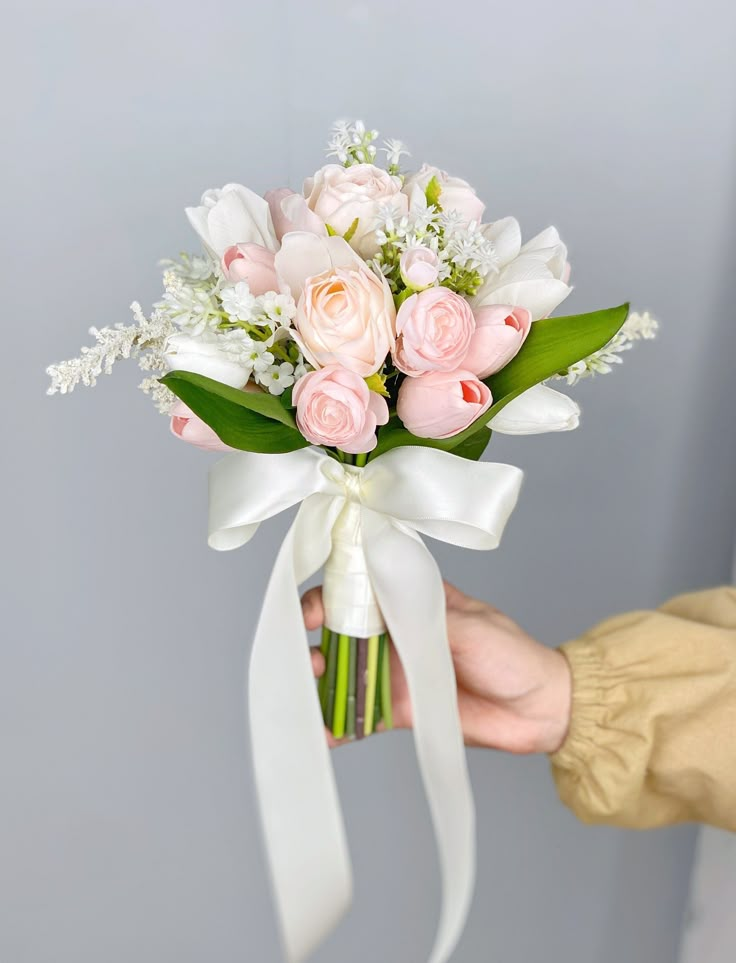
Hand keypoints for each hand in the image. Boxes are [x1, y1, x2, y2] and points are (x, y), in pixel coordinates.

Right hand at [302, 582, 571, 753]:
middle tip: (309, 657)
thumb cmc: (512, 654)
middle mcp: (397, 632)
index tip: (314, 609)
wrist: (539, 710)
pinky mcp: (399, 709)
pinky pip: (360, 713)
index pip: (363, 587)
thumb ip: (424, 620)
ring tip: (309, 694)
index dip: (332, 593)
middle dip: (317, 638)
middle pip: (343, 628)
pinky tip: (321, 733)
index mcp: (414, 600)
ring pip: (345, 670)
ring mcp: (395, 670)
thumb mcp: (471, 627)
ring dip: (320, 679)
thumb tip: (381, 608)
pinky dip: (338, 723)